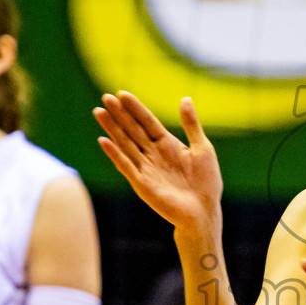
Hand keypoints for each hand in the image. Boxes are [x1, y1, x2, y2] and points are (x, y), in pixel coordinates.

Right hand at [94, 93, 222, 240]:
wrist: (204, 211)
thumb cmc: (206, 182)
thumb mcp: (202, 148)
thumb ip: (191, 124)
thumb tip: (185, 99)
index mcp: (167, 144)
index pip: (147, 121)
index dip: (135, 108)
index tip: (122, 93)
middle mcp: (152, 154)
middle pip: (132, 130)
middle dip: (119, 114)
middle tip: (105, 97)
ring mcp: (145, 168)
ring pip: (125, 144)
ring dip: (112, 129)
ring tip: (98, 112)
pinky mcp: (141, 184)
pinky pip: (125, 166)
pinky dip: (115, 154)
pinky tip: (104, 140)